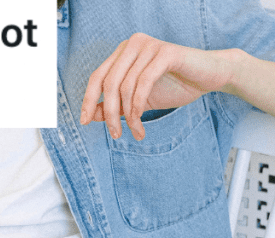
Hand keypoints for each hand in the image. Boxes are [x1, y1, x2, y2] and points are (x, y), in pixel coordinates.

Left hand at [80, 33, 236, 140]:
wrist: (211, 76)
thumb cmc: (174, 85)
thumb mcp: (138, 100)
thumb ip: (114, 105)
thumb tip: (90, 115)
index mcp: (122, 53)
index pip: (97, 77)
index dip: (89, 100)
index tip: (85, 122)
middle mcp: (132, 45)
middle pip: (108, 84)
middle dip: (109, 113)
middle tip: (115, 135)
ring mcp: (148, 46)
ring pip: (125, 86)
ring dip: (128, 115)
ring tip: (136, 131)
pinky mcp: (165, 52)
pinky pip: (143, 83)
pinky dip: (138, 105)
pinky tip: (141, 120)